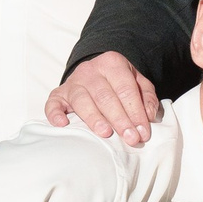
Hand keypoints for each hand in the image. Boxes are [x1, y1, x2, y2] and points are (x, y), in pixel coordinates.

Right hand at [43, 53, 160, 144]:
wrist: (95, 72)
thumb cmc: (118, 82)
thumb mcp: (138, 83)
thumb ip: (147, 97)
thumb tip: (149, 116)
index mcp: (112, 63)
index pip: (126, 90)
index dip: (136, 112)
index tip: (143, 132)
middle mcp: (90, 70)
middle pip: (105, 96)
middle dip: (119, 119)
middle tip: (130, 138)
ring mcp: (73, 82)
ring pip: (82, 100)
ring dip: (94, 118)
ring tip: (105, 133)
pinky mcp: (59, 93)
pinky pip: (53, 103)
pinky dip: (55, 114)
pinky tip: (63, 125)